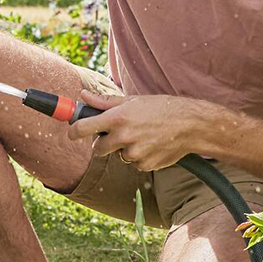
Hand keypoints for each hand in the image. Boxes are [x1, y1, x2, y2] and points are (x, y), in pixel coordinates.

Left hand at [83, 94, 215, 173]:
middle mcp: (123, 136)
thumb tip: (83, 96)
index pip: (83, 128)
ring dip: (124, 149)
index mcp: (117, 118)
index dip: (73, 131)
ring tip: (143, 136)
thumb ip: (104, 102)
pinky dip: (139, 156)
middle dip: (103, 142)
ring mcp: (134, 153)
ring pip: (118, 156)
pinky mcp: (144, 165)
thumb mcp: (132, 100)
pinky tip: (151, 145)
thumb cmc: (162, 108)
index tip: (71, 132)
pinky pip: (133, 163)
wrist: (190, 125)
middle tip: (118, 133)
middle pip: (98, 148)